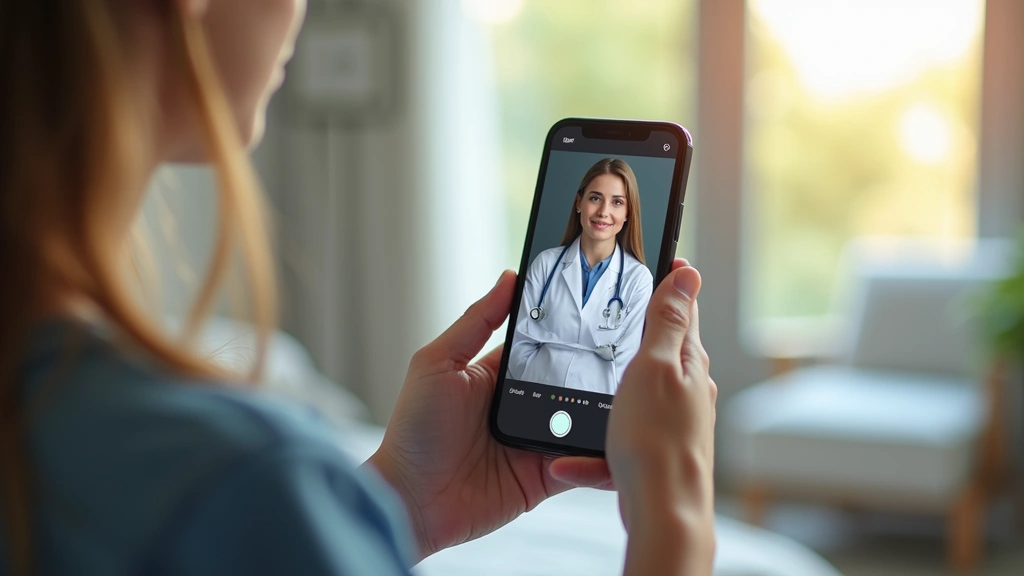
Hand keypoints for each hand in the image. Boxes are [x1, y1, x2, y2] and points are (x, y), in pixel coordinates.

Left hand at [366, 271, 612, 560]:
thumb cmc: (413, 432)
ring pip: (583, 419)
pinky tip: (614, 436)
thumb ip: (475, 321)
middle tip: (629, 350)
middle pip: (570, 380)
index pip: (541, 344)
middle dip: (596, 367)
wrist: (409, 502)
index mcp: (496, 375)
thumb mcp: (437, 363)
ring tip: (631, 392)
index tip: (600, 307)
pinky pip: (583, 463)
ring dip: (602, 408)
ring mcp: (535, 441)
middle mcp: (520, 406)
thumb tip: (508, 278)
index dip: (567, 328)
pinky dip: (598, 453)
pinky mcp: (546, 477)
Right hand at [607, 259, 716, 575]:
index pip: (681, 308)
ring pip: (631, 398)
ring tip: (577, 393)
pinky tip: (569, 461)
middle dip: (631, 335)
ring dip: (603, 396)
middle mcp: (686, 392)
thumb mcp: (655, 366)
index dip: (669, 280)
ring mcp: (671, 425)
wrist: (665, 515)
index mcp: (688, 363)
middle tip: (604, 317)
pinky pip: (615, 445)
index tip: (658, 256)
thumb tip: (689, 274)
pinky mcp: (652, 455)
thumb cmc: (657, 442)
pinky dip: (592, 451)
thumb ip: (668, 321)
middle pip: (657, 351)